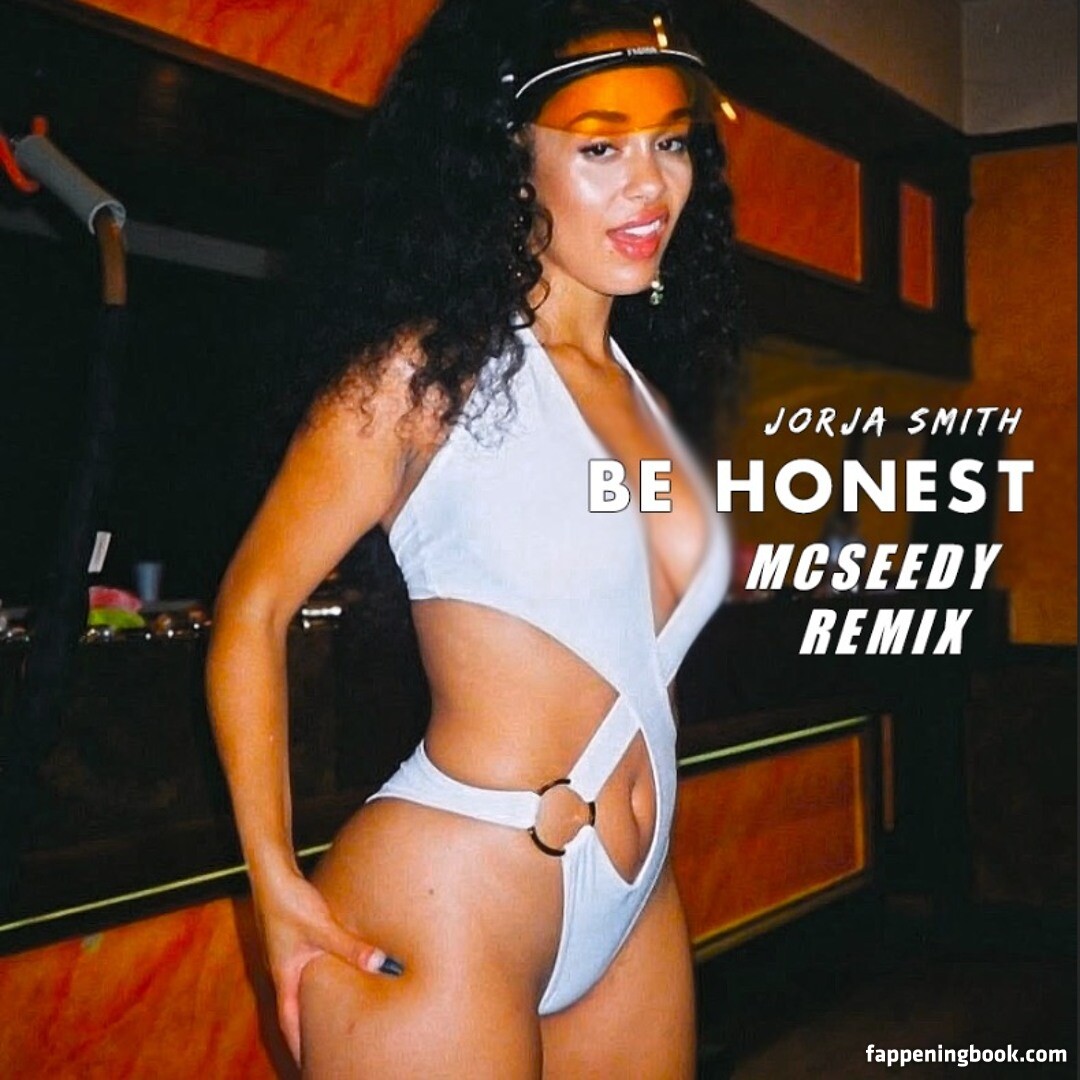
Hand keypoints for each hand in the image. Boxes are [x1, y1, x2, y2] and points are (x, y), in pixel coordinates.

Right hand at [253, 869, 401, 1064]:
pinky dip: (319, 978)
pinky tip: (335, 971)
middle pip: (293, 1008)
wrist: (271, 871)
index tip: (307, 1066)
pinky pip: (307, 967)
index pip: (289, 1022)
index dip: (298, 1046)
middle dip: (307, 1030)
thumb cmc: (290, 901)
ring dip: (313, 1003)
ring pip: (301, 987)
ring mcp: (287, 951)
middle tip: (323, 1049)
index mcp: (285, 975)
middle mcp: (283, 968)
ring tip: (331, 1017)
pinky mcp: (295, 934)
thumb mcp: (323, 928)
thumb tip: (384, 966)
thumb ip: (352, 949)